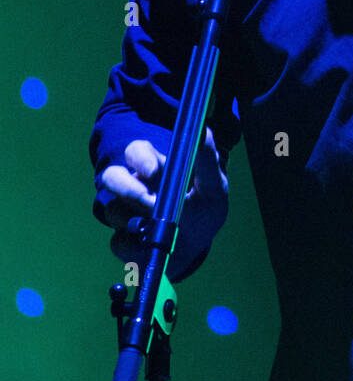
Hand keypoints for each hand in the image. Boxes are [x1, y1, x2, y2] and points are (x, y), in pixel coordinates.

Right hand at [97, 127, 228, 279]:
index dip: (140, 158)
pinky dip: (136, 247)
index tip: (152, 170)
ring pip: (112, 210)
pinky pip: (119, 242)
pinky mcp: (121, 240)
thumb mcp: (212, 187)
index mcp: (154, 168)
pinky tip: (152, 249)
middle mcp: (134, 187)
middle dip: (125, 187)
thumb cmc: (203, 211)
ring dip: (134, 221)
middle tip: (147, 200)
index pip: (136, 152)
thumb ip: (207, 161)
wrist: (196, 248)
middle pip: (112, 176)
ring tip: (158, 231)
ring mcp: (124, 213)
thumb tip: (204, 131)